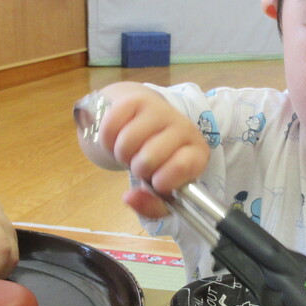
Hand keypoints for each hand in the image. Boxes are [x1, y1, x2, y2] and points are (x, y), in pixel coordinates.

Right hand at [95, 85, 210, 218]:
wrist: (148, 123)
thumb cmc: (159, 162)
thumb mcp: (163, 191)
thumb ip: (151, 206)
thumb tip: (129, 198)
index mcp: (197, 153)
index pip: (181, 166)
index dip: (163, 181)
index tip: (156, 182)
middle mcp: (183, 127)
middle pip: (148, 159)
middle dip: (138, 169)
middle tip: (142, 164)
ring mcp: (160, 110)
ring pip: (126, 144)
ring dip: (122, 155)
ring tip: (131, 152)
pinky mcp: (136, 99)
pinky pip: (110, 127)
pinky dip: (108, 141)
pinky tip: (118, 139)